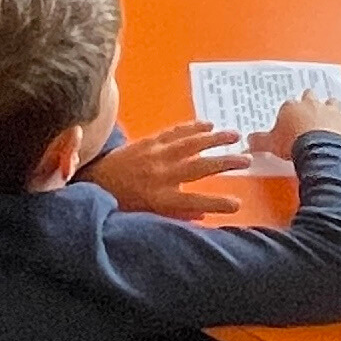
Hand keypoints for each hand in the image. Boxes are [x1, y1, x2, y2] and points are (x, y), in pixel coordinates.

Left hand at [85, 121, 250, 217]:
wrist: (92, 183)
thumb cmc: (120, 204)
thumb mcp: (147, 217)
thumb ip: (175, 215)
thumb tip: (203, 215)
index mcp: (161, 199)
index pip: (197, 201)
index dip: (219, 203)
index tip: (238, 204)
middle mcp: (162, 175)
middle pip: (201, 167)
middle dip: (227, 163)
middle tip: (247, 160)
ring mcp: (156, 155)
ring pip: (192, 143)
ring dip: (215, 138)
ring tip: (235, 134)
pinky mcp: (149, 142)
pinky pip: (175, 132)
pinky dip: (192, 127)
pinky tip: (208, 124)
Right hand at [249, 92, 340, 161]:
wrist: (316, 148)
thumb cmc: (293, 144)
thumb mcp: (271, 144)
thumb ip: (260, 142)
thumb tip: (248, 142)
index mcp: (292, 107)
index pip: (288, 105)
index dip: (289, 113)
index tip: (289, 120)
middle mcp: (311, 104)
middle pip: (310, 97)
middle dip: (310, 102)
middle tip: (310, 108)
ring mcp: (330, 112)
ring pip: (332, 102)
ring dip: (333, 107)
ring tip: (333, 111)